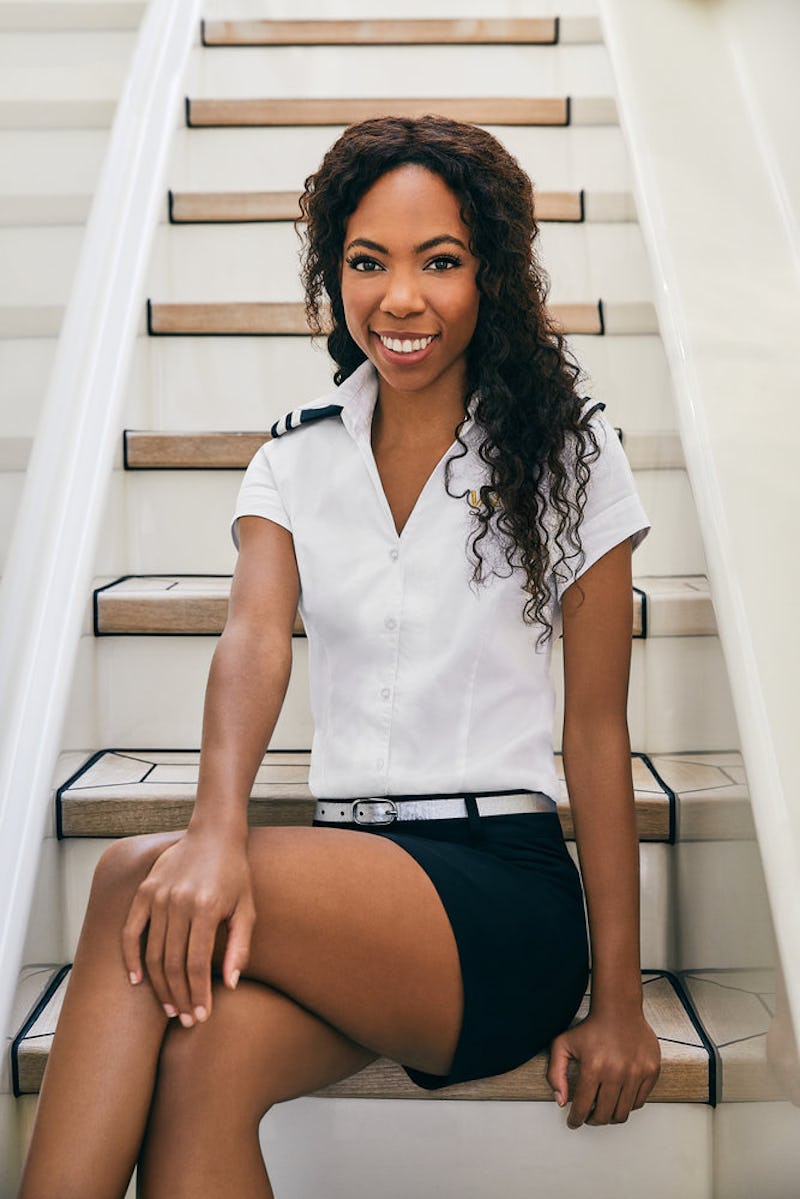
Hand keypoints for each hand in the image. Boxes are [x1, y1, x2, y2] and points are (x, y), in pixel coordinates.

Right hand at [121, 827, 255, 1025]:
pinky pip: (131, 932)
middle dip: (180, 997)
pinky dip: (131, 958)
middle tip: (186, 1019)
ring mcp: (158, 896)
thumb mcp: (247, 909)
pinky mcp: (144, 892)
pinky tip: (137, 980)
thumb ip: (239, 947)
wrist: (213, 835)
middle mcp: (179, 902)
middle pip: (173, 964)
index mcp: (207, 907)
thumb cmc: (235, 874)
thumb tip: (230, 985)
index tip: (202, 1016)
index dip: (198, 994)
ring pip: (153, 953)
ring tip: (170, 1007)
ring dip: (160, 986)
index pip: (197, 964)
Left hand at [546, 1010, 660, 1127]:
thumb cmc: (591, 1027)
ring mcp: (636, 1072)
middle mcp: (617, 1072)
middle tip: (588, 1117)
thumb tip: (561, 1101)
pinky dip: (627, 1105)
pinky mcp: (651, 1071)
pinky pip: (639, 1102)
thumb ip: (555, 1074)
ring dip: (611, 1116)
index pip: (583, 1107)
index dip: (576, 1119)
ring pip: (623, 1113)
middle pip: (605, 1115)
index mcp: (593, 1067)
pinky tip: (617, 1097)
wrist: (619, 1009)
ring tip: (603, 1109)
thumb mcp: (562, 1045)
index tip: (573, 1122)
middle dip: (593, 1121)